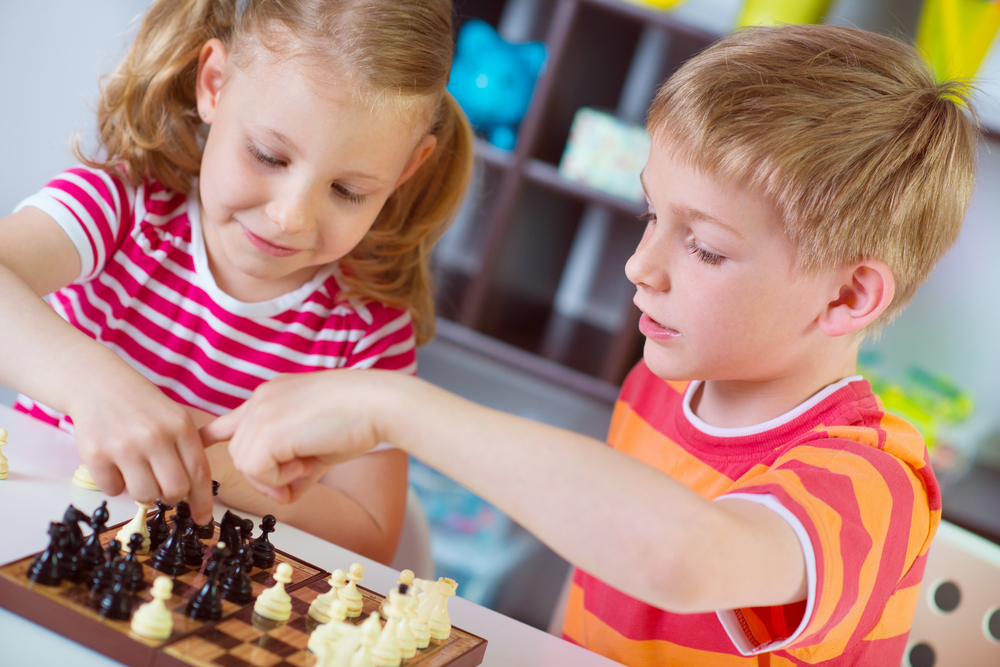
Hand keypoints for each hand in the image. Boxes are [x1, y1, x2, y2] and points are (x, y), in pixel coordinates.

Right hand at [69, 375, 213, 524]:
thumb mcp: (175, 417)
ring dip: (144, 492)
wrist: (98, 384)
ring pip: (144, 496)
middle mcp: (155, 436)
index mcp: (180, 426)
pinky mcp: (96, 454)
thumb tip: (197, 492)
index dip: (203, 502)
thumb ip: (187, 449)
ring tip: (139, 473)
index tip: (202, 519)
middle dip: (171, 497)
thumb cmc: (142, 406)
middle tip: (164, 489)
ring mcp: (124, 446)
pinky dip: (116, 485)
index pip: (199, 473)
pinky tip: (116, 465)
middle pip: (174, 491)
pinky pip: (113, 491)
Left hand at [200, 371, 384, 503]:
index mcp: (272, 396)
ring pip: (245, 464)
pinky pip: (257, 470)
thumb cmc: (359, 419)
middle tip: (300, 476)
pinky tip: (306, 463)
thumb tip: (287, 494)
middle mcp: (261, 400)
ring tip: (308, 464)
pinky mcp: (268, 430)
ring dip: (276, 477)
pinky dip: (280, 478)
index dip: (210, 437)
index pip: (230, 420)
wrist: (378, 404)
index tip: (197, 445)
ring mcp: (262, 413)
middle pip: (240, 453)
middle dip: (266, 476)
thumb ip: (297, 466)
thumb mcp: (319, 445)